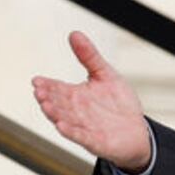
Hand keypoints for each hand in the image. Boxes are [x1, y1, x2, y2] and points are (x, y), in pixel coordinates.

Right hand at [32, 31, 150, 171]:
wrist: (137, 132)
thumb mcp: (106, 75)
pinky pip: (80, 136)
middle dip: (48, 98)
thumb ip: (90, 57)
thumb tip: (74, 33)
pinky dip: (71, 131)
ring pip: (65, 119)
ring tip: (46, 105)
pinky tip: (62, 125)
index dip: (46, 85)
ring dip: (55, 113)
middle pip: (57, 103)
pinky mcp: (94, 141)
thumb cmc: (119, 104)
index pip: (56, 88)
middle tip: (39, 91)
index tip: (37, 80)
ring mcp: (83, 127)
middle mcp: (75, 111)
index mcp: (75, 95)